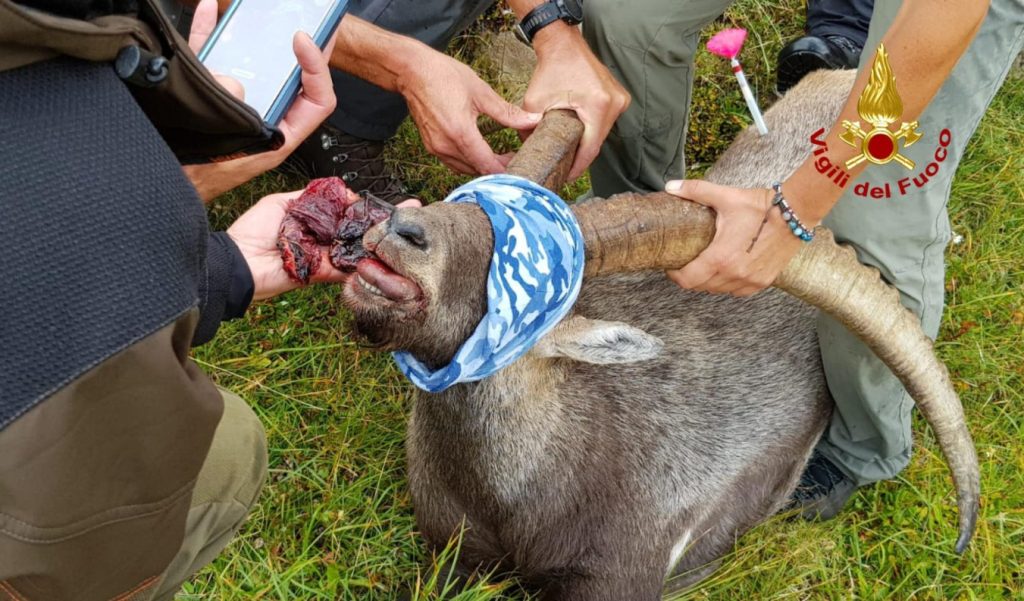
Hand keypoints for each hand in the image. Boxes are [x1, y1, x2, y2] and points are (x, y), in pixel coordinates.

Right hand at [183, 0, 337, 200]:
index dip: (317, 68)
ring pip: (254, 64)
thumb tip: (235, 81)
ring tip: (264, 11)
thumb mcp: (224, 143)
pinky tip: (206, 10)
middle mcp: (262, 117)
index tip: (302, 40)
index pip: (317, 100)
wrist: (154, 185)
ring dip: (257, 36)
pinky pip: (214, 59)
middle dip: (299, 47)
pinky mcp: (205, 96)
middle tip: (308, 18)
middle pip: (292, 77)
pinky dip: (211, 33)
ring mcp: (235, 104)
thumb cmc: (195, 177)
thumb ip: (233, 108)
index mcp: (278, 135)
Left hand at [228, 193, 421, 300]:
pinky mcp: (324, 273)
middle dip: (386, 222)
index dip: (370, 206)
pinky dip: (365, 262)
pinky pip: (347, 268)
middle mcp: (326, 239)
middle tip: (414, 211)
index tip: (394, 200)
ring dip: (382, 241)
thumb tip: (346, 193)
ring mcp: (327, 257)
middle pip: (360, 230)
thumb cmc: (254, 230)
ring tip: (407, 230)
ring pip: (358, 248)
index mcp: (317, 220)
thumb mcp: (283, 202)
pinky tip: (387, 251)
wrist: (240, 261)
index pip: (349, 211)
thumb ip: (314, 197)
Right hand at [400, 50, 541, 174]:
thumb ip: (508, 112)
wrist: (412, 71)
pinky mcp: (431, 147)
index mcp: (461, 134)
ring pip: (466, 170)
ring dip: (483, 166)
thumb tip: (533, 120)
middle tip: (515, 156)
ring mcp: (436, 149)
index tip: (521, 162)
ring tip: (501, 154)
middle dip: (498, 168)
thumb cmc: (444, 76)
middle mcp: (446, 146)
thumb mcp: (481, 92)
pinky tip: (480, 151)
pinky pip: (454, 163)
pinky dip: (469, 162)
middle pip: (478, 171)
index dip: (507, 169)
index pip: (488, 166)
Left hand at [522, 25, 628, 179]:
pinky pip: (605, 123)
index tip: (566, 178)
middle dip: (580, 157)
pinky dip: (591, 131)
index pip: (590, 149)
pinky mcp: (619, 98)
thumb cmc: (551, 69)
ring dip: (586, 145)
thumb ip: (529, 130)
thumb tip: (527, 154)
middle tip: (564, 170)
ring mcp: (620, 100)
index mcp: (598, 105)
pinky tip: (578, 138)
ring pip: (602, 134)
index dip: (577, 167)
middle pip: (597, 143)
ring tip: (569, 156)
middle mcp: (615, 103)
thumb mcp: (534, 103)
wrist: (563, 44)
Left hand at [663, 180, 805, 296]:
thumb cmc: (759, 205)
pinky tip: (726, 270)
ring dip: (709, 281)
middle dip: (690, 276)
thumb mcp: (725, 196)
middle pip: (701, 286)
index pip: (687, 280)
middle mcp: (735, 274)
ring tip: (706, 265)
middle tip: (688, 262)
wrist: (794, 213)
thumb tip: (670, 186)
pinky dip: (728, 284)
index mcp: (721, 258)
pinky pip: (737, 291)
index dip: (675, 275)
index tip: (672, 266)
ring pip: (718, 290)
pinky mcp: (763, 282)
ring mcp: (750, 280)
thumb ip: (695, 191)